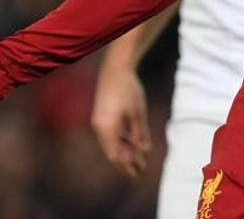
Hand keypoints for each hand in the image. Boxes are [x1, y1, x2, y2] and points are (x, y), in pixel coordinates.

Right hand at [90, 63, 151, 177]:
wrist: (115, 69)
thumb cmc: (128, 89)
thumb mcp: (138, 112)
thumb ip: (140, 132)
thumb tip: (144, 150)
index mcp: (107, 128)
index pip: (115, 155)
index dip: (126, 166)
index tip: (136, 174)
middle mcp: (100, 127)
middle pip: (112, 151)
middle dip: (126, 161)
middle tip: (140, 170)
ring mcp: (99, 121)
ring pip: (112, 142)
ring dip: (125, 151)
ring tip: (138, 159)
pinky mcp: (102, 115)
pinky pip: (111, 133)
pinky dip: (121, 140)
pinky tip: (132, 144)